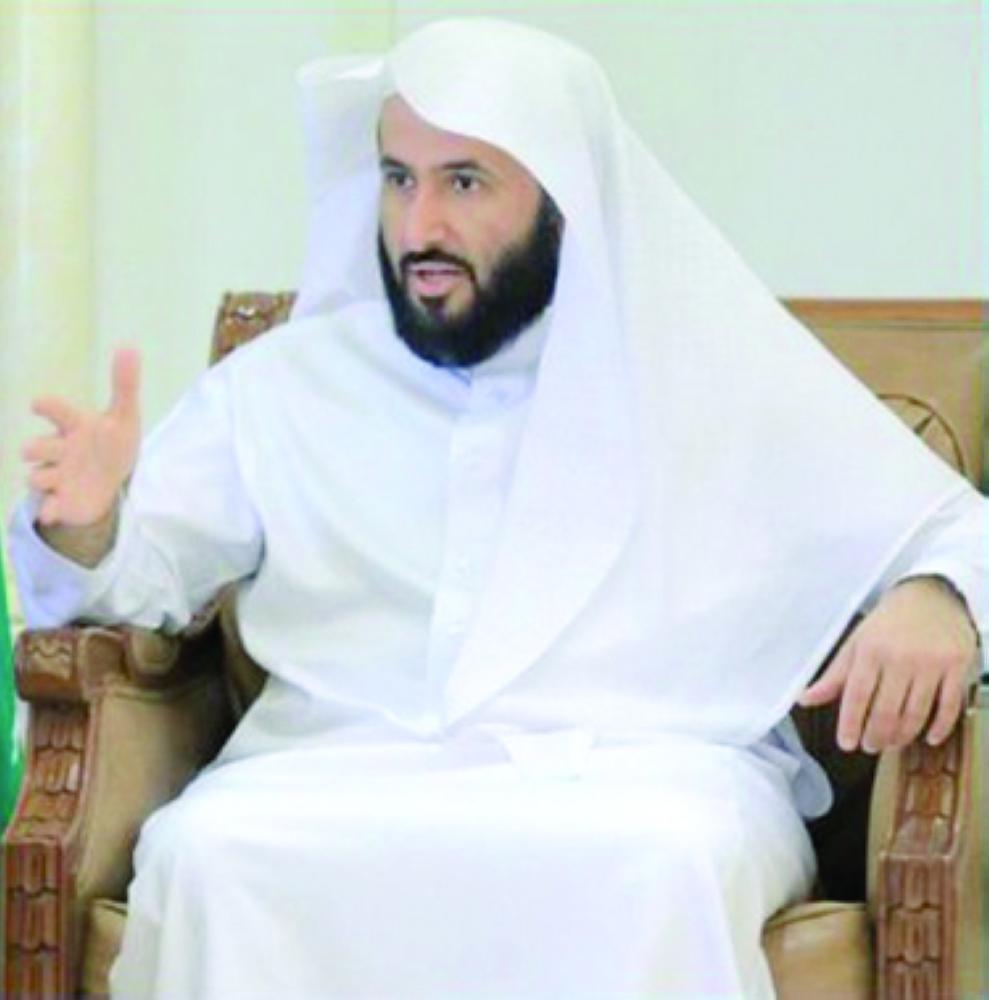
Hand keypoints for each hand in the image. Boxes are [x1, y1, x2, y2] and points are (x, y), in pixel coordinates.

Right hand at [22, 348, 141, 526]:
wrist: (110, 480)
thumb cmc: (111, 441)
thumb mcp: (124, 415)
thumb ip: (125, 384)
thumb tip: (129, 346)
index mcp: (74, 426)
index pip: (57, 411)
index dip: (47, 406)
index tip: (38, 404)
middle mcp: (60, 450)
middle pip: (36, 448)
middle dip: (36, 449)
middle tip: (36, 450)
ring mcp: (57, 475)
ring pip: (37, 477)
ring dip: (42, 478)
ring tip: (55, 480)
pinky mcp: (60, 499)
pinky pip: (48, 507)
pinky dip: (48, 510)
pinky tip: (51, 513)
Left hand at [798, 577, 977, 752]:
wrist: (930, 597)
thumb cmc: (888, 623)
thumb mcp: (855, 643)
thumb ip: (833, 676)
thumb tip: (805, 699)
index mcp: (871, 651)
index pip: (857, 695)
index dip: (850, 723)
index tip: (846, 743)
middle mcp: (901, 658)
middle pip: (887, 710)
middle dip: (876, 735)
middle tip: (869, 745)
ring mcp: (931, 663)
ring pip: (916, 712)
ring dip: (902, 735)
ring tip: (891, 743)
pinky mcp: (957, 666)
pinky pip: (949, 706)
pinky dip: (939, 727)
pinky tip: (927, 738)